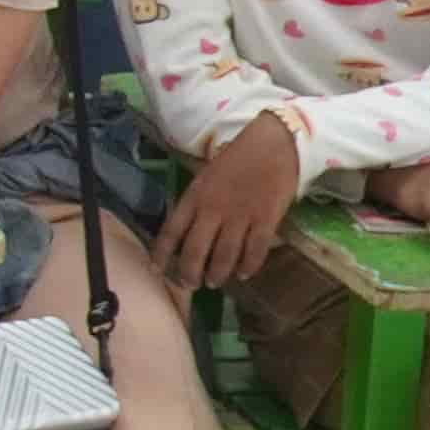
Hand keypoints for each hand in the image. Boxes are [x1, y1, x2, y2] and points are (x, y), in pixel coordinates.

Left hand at [157, 110, 308, 289]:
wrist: (273, 144)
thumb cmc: (237, 159)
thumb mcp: (205, 177)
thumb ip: (196, 203)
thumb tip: (185, 230)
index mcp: (195, 197)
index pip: (171, 231)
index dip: (162, 254)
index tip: (156, 270)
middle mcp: (213, 210)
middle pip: (196, 250)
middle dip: (189, 273)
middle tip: (189, 285)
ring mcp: (240, 216)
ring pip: (224, 255)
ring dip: (217, 273)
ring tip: (214, 282)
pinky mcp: (266, 220)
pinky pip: (255, 251)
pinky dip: (248, 266)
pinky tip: (244, 275)